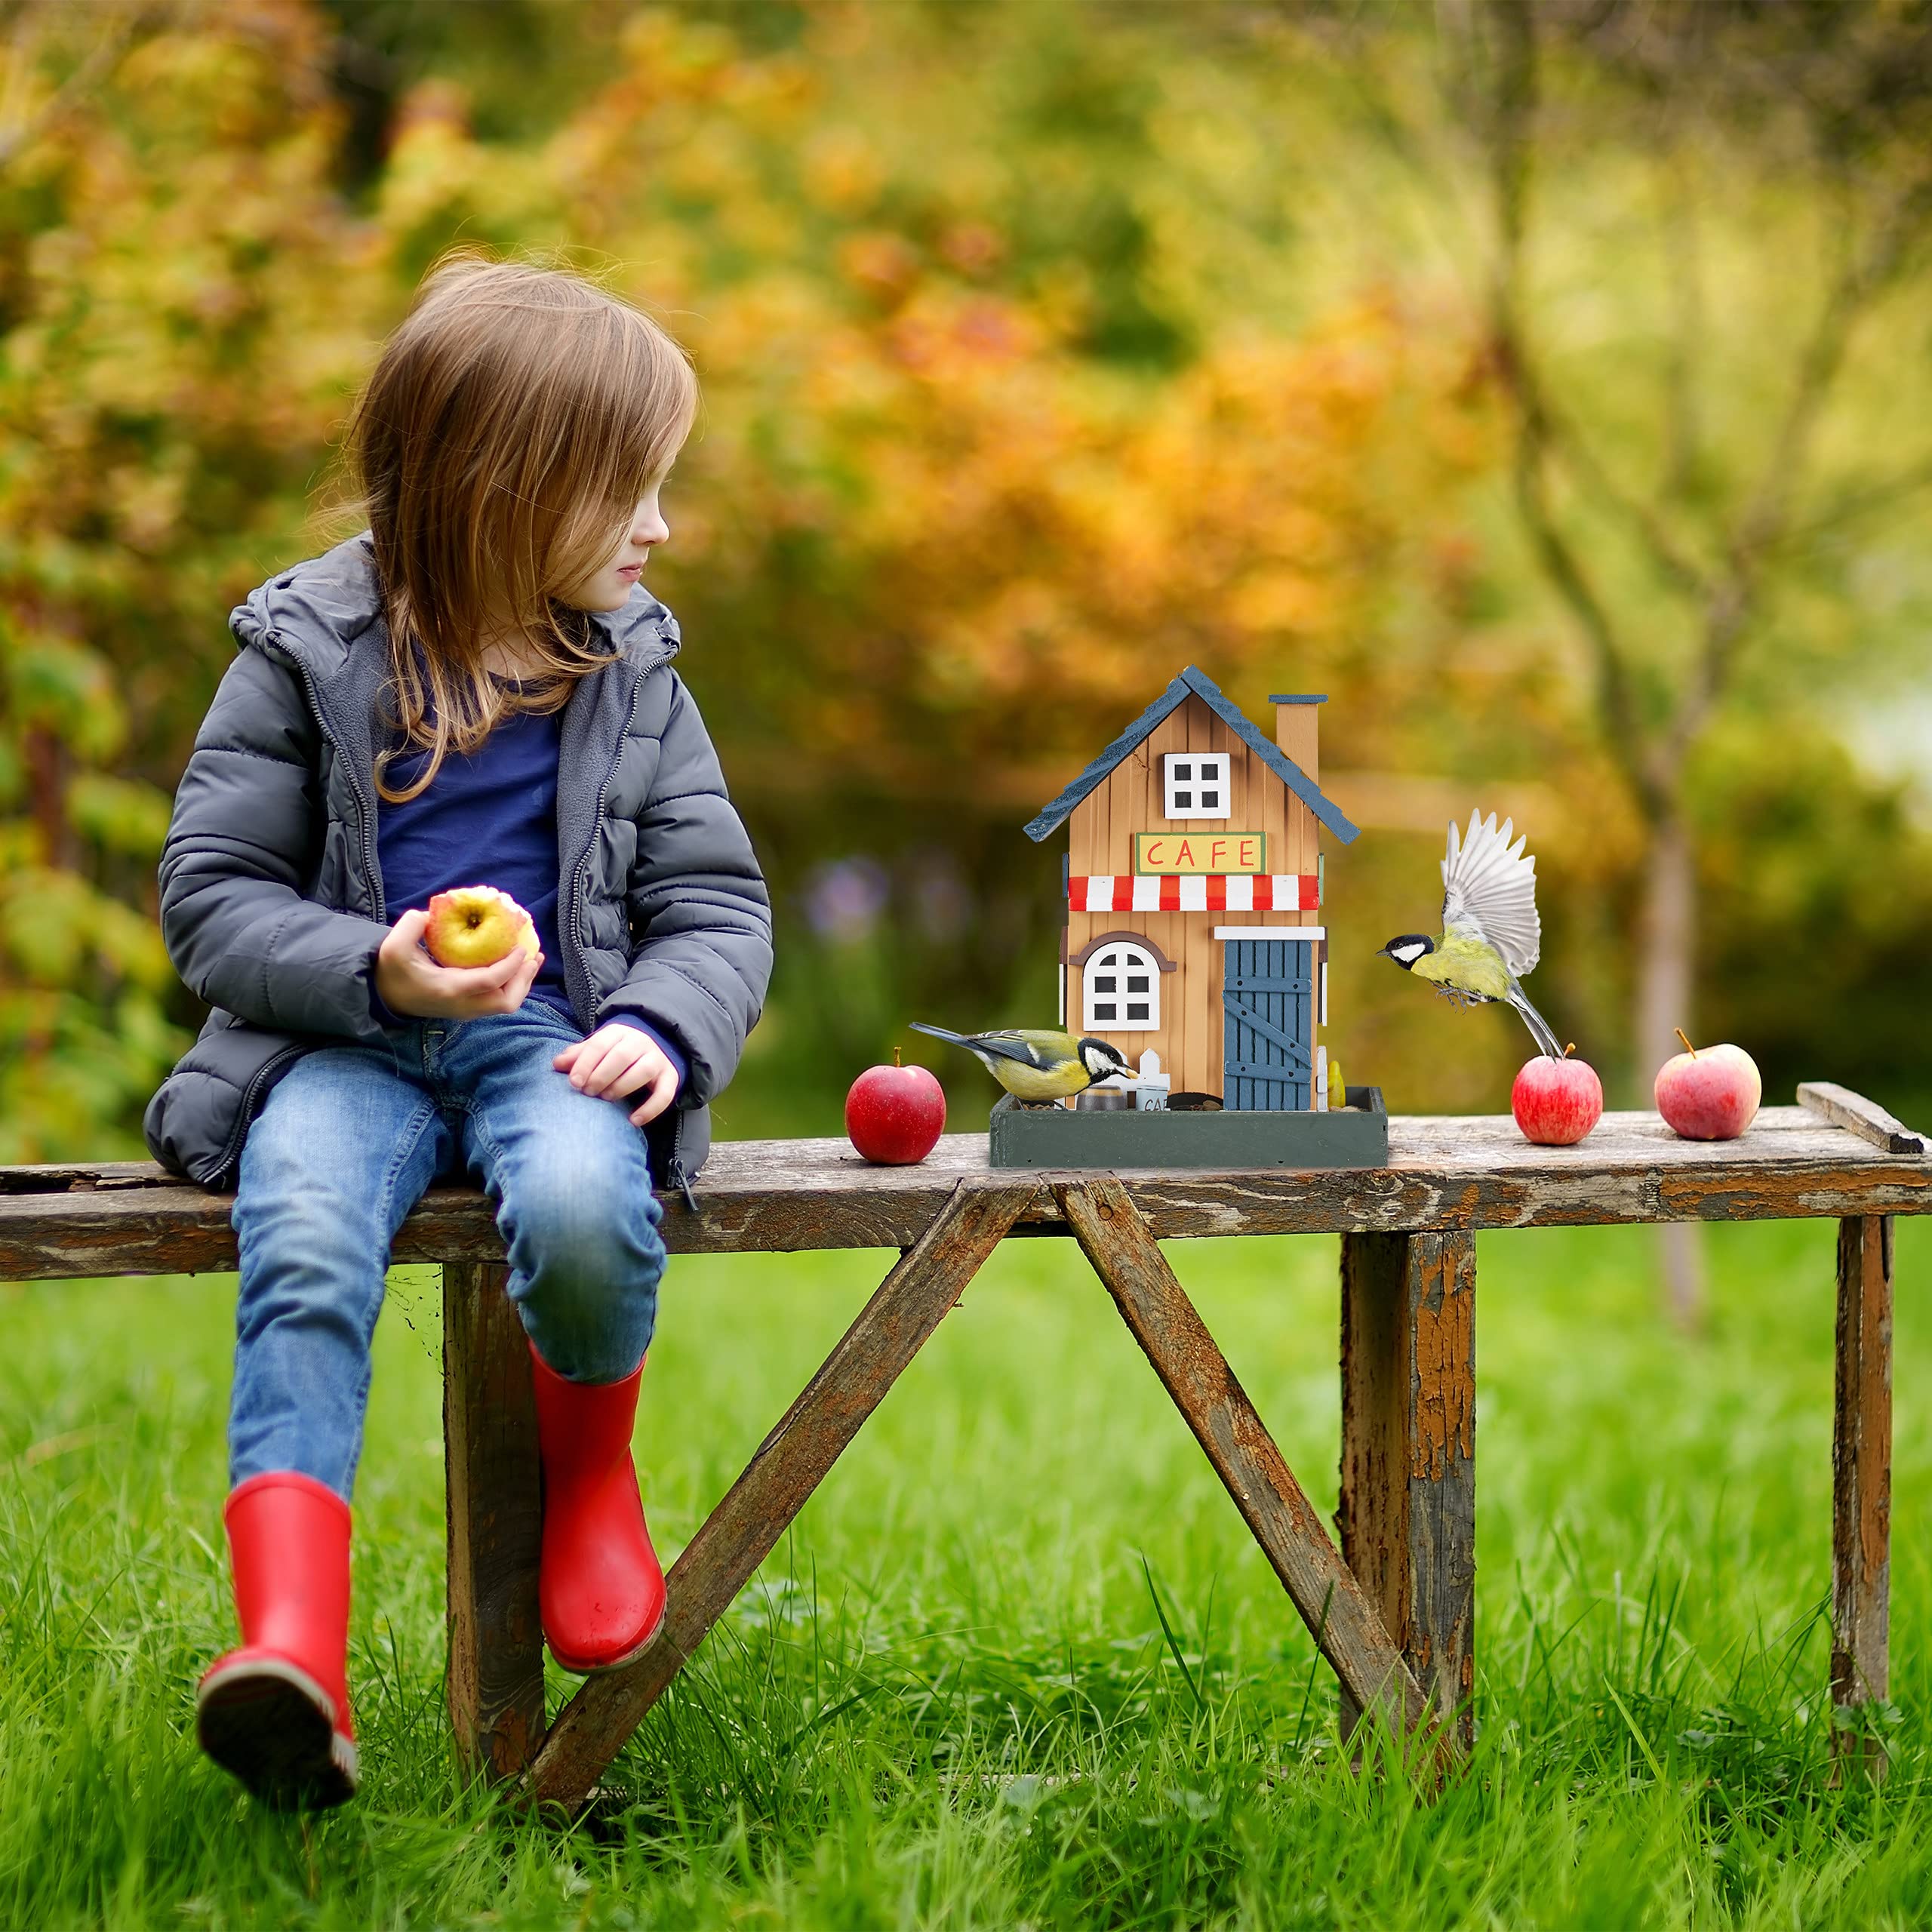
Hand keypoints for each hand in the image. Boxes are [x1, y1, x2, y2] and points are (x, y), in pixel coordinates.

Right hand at [374, 908, 542, 1018]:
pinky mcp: (469, 1008)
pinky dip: (512, 984)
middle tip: (533, 956)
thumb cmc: (392, 972)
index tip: (521, 948)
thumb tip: (431, 913)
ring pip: (506, 1004)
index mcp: (449, 989)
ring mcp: (467, 1010)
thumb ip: (410, 925)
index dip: (511, 966)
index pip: (490, 982)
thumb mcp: (393, 947)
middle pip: (507, 1002)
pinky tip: (516, 966)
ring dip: (522, 983)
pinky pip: (499, 1000)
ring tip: (533, 960)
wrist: (386, 997)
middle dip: (524, 980)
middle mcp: (463, 1005)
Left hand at [553, 1023, 680, 1125]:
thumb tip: (556, 1064)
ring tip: (606, 1099)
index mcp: (619, 1032)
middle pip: (622, 1056)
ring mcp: (658, 1059)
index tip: (574, 1082)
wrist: (657, 1044)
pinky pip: (664, 1094)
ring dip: (622, 1087)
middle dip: (601, 1076)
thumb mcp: (598, 1048)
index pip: (600, 1045)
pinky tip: (634, 1120)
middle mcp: (641, 1042)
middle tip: (588, 1092)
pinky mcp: (671, 1077)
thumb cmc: (617, 1051)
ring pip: (643, 1071)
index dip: (585, 1064)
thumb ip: (578, 1055)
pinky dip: (650, 1109)